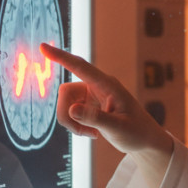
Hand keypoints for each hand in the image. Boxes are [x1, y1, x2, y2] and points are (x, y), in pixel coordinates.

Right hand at [40, 43, 173, 158]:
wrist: (145, 140)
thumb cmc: (137, 132)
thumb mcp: (118, 128)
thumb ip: (96, 118)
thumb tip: (71, 110)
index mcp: (108, 85)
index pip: (80, 67)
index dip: (61, 57)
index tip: (43, 47)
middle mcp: (98, 86)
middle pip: (66, 92)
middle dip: (66, 114)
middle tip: (82, 133)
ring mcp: (92, 95)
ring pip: (65, 104)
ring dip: (71, 122)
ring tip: (91, 134)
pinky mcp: (89, 105)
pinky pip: (70, 112)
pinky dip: (75, 125)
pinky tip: (93, 133)